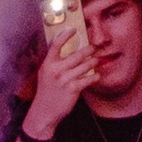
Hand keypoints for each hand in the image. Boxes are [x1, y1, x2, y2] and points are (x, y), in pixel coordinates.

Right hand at [24, 11, 94, 140]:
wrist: (44, 112)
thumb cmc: (47, 91)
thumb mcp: (45, 74)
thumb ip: (54, 62)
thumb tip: (66, 49)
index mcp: (48, 64)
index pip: (56, 45)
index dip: (65, 35)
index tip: (73, 29)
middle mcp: (55, 70)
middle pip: (76, 55)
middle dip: (88, 50)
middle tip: (94, 47)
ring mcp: (64, 79)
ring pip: (84, 66)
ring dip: (93, 62)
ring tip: (96, 60)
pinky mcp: (72, 89)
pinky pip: (87, 79)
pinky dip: (94, 77)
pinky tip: (97, 76)